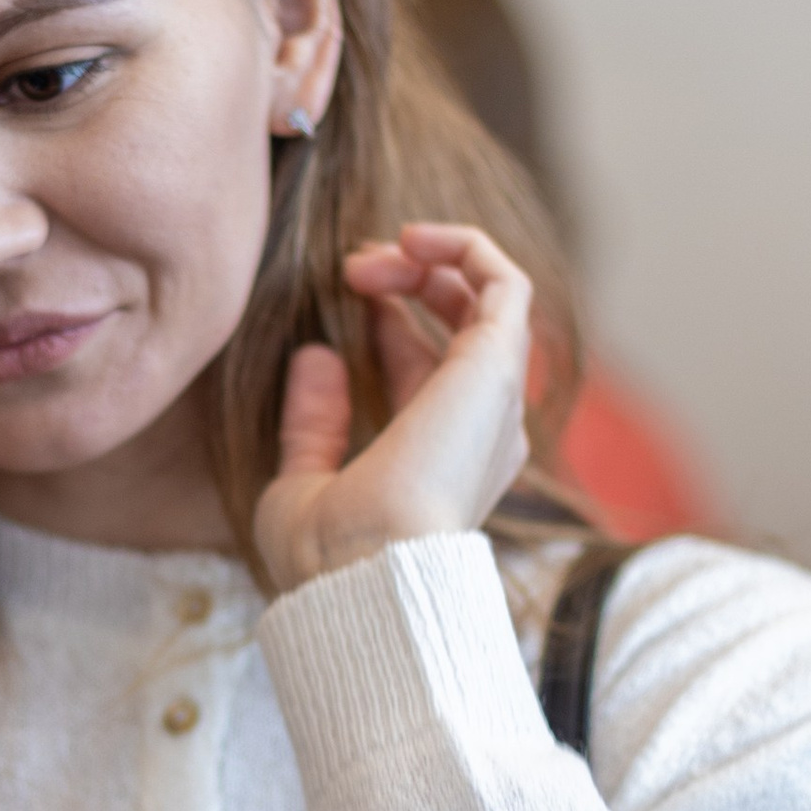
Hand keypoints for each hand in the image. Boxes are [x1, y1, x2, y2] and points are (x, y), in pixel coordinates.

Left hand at [254, 222, 532, 591]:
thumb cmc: (328, 557)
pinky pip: (505, 280)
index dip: (391, 319)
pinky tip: (412, 239)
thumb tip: (316, 357)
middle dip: (412, 279)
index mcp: (451, 460)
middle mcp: (486, 429)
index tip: (344, 295)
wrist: (362, 571)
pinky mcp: (494, 365)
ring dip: (432, 257)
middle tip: (354, 266)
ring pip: (492, 295)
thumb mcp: (305, 484)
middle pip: (468, 323)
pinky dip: (464, 245)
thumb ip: (315, 425)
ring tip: (373, 253)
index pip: (434, 367)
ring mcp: (496, 397)